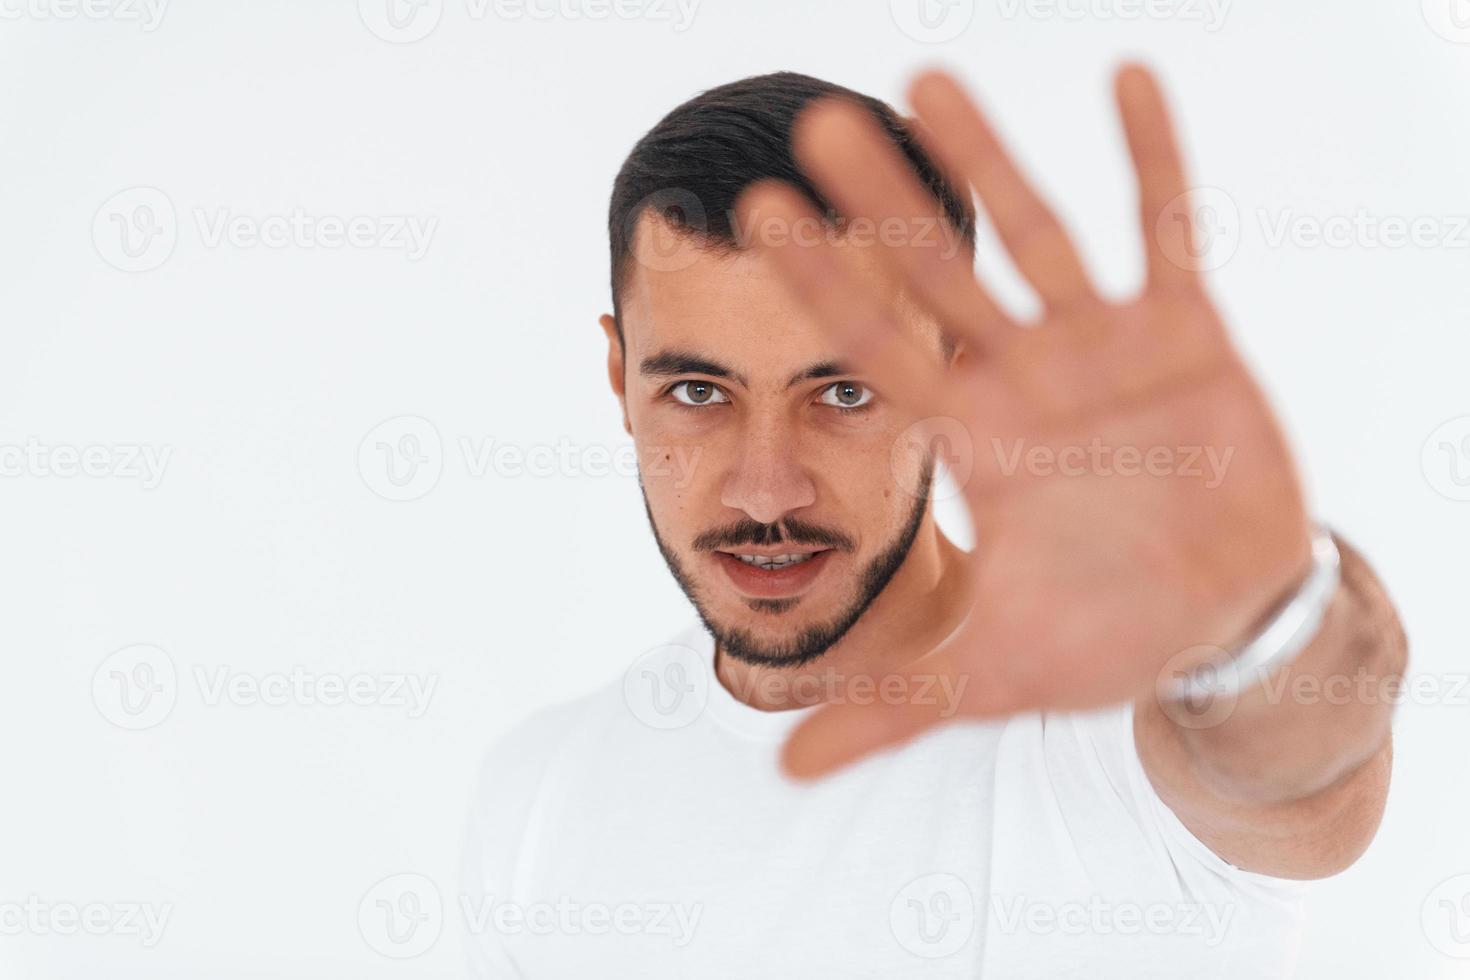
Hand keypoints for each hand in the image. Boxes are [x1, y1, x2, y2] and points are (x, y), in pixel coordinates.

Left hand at [736, 64, 1314, 777]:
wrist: (1218, 621)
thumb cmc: (1103, 634)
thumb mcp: (991, 675)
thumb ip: (889, 709)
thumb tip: (781, 772)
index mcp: (973, 435)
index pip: (879, 348)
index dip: (821, 288)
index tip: (756, 224)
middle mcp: (1023, 375)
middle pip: (937, 273)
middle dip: (879, 204)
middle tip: (811, 127)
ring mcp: (1101, 346)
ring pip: (1036, 232)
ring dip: (988, 158)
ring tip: (929, 79)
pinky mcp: (1186, 333)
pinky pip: (1168, 230)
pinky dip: (1153, 160)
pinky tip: (1129, 79)